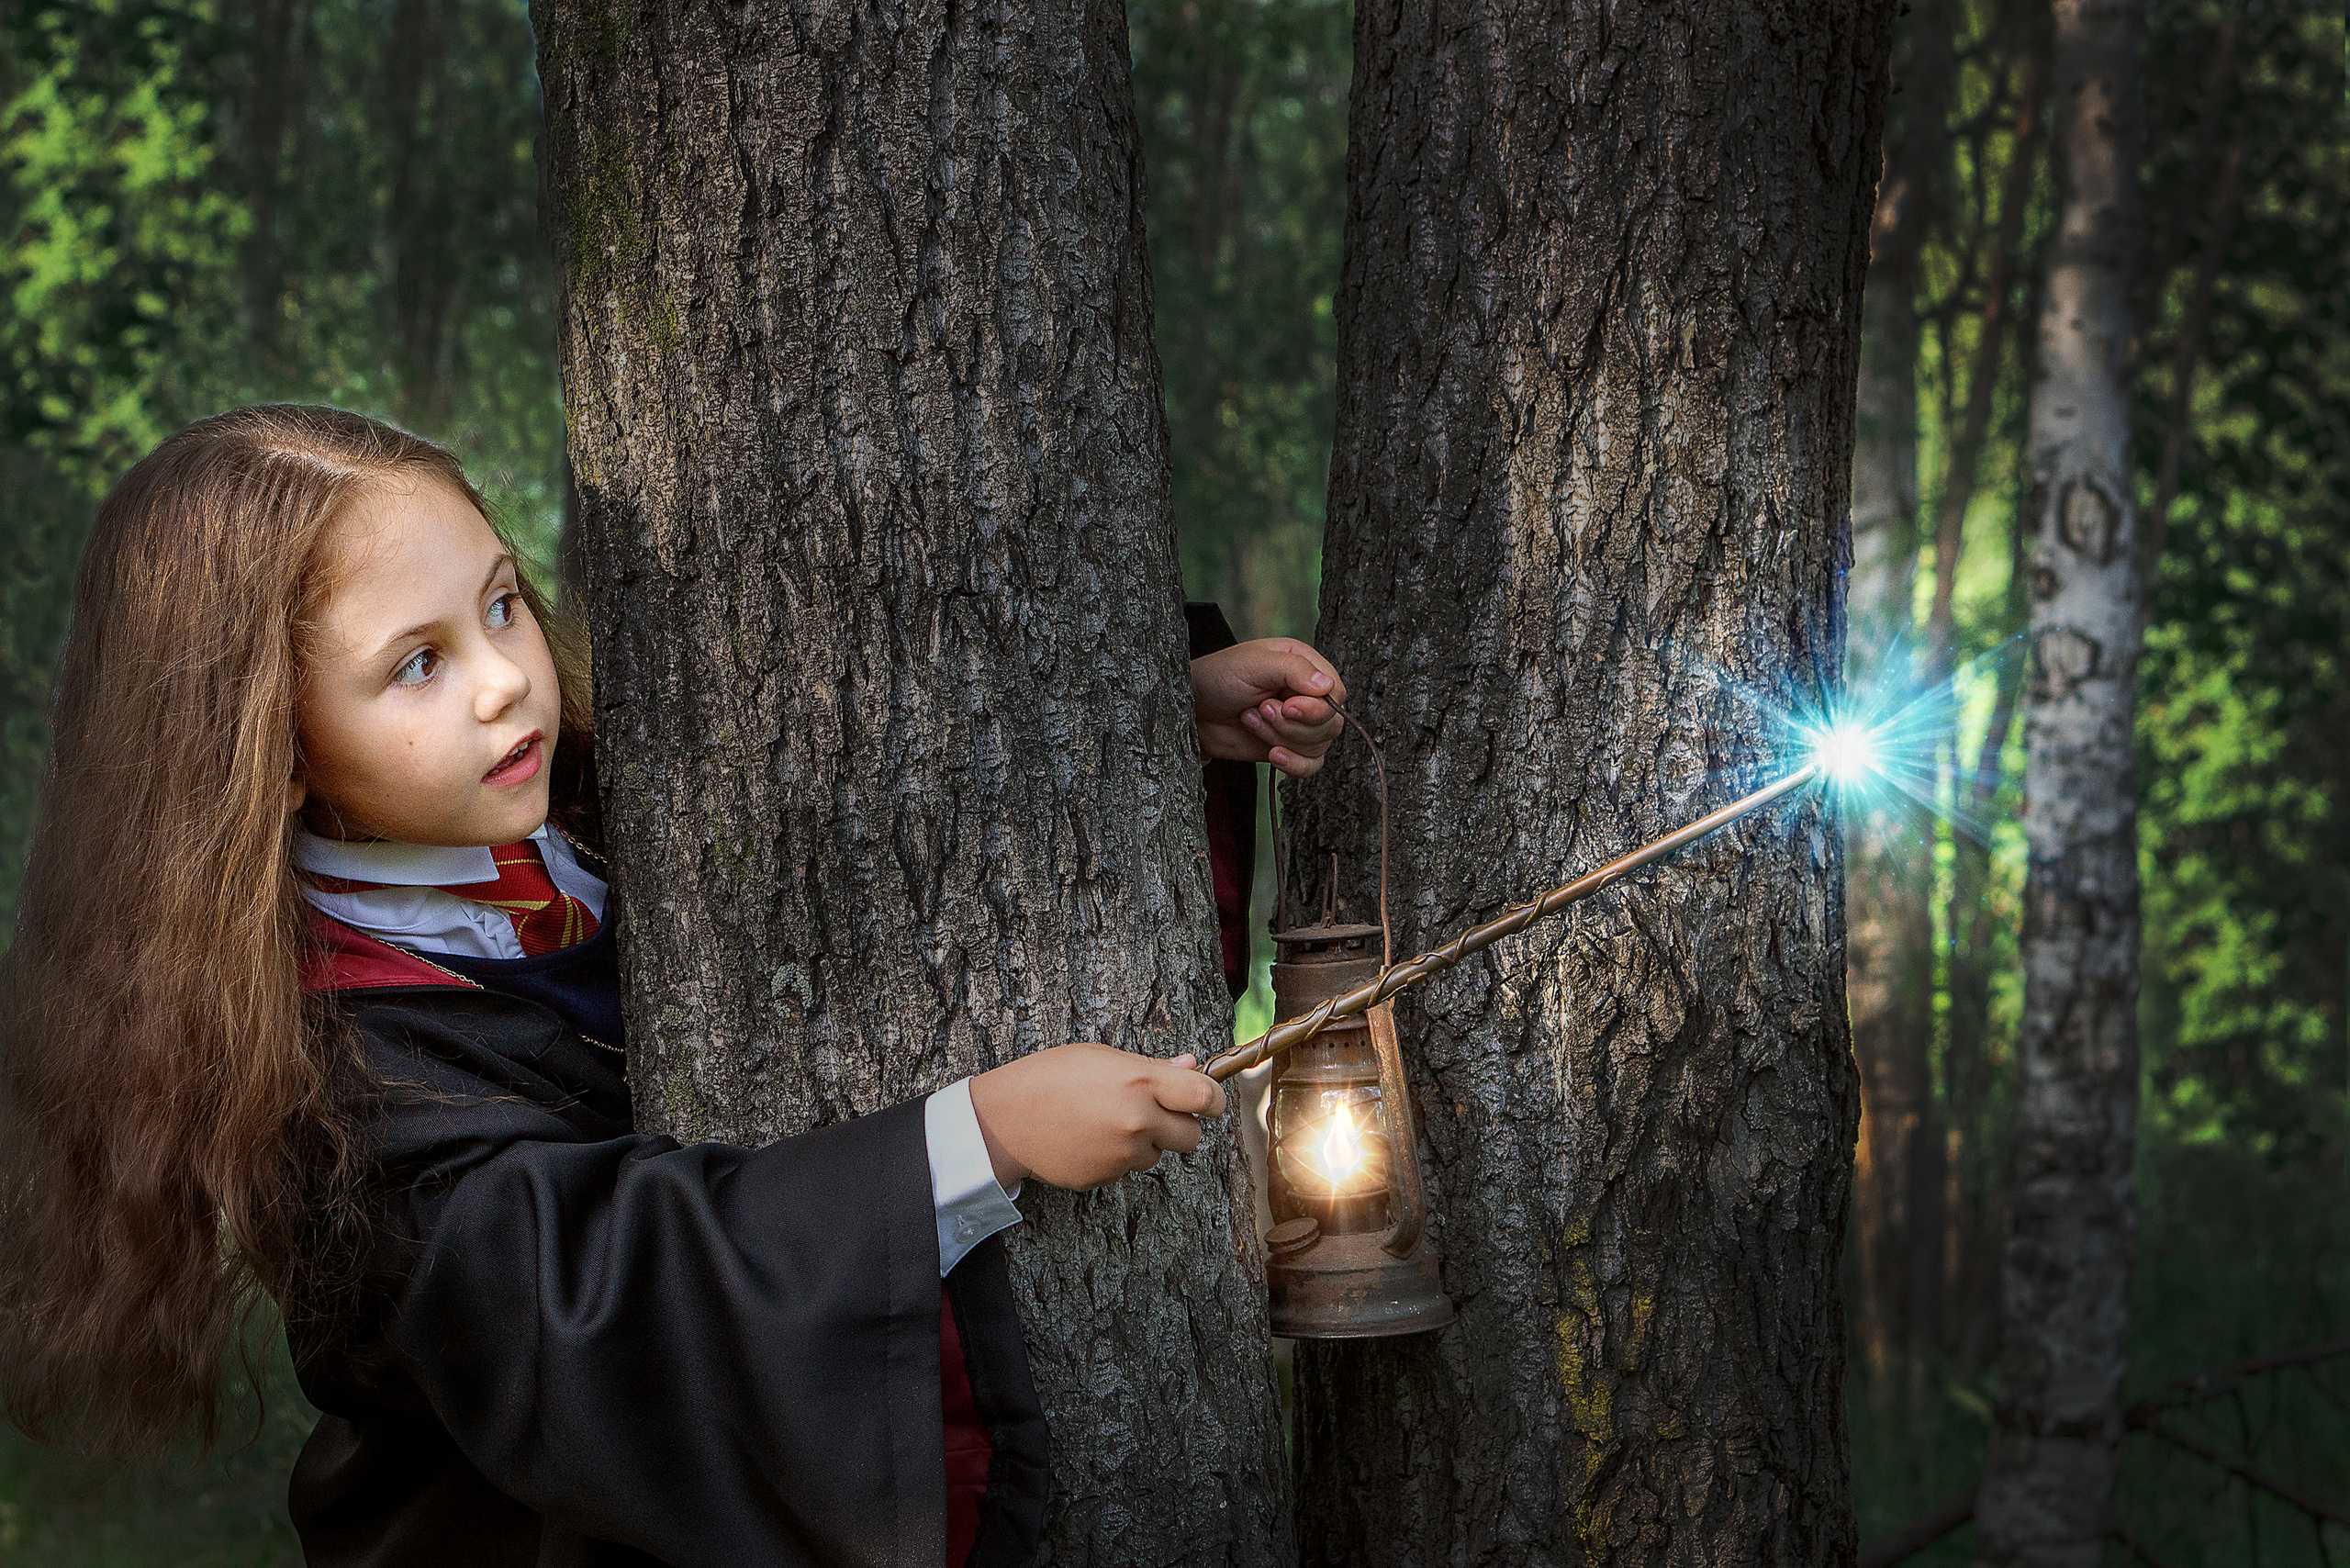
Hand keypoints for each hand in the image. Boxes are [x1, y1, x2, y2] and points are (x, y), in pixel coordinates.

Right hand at [967, 1043, 1227, 1190]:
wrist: (1005, 1120)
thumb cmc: (1049, 1077)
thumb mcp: (1101, 1057)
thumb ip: (1151, 1067)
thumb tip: (1191, 1066)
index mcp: (1140, 1082)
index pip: (1205, 1098)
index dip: (1213, 1099)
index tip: (1208, 1099)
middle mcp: (1138, 1121)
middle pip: (1192, 1136)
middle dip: (1181, 1125)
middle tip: (1156, 1112)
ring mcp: (1123, 1154)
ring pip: (1158, 1154)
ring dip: (1145, 1142)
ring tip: (1107, 1122)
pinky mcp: (1107, 1177)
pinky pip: (1128, 1169)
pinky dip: (1118, 1157)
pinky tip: (1090, 1139)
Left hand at [1191, 638, 1347, 777]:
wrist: (1193, 710)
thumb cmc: (1219, 677)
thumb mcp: (1254, 664)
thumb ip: (1293, 669)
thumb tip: (1327, 686)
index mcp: (1305, 665)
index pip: (1335, 694)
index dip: (1316, 708)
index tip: (1287, 706)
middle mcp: (1308, 695)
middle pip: (1331, 724)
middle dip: (1293, 725)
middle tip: (1260, 709)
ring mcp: (1300, 724)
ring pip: (1319, 746)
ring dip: (1281, 737)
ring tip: (1251, 719)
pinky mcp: (1289, 747)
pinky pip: (1311, 765)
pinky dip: (1295, 765)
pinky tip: (1274, 755)